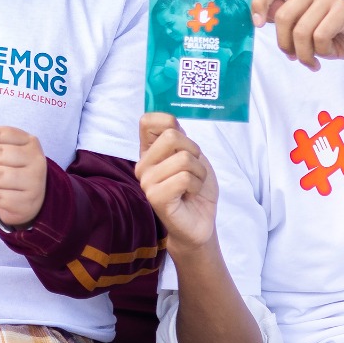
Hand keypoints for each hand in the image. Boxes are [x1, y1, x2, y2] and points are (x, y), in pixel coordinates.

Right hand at [136, 113, 218, 251]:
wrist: (200, 222)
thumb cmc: (195, 189)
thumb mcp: (191, 156)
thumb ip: (179, 138)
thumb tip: (170, 120)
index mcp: (149, 152)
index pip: (147, 121)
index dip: (169, 122)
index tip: (182, 142)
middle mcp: (143, 165)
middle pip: (171, 135)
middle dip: (194, 150)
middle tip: (193, 170)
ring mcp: (147, 182)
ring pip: (184, 158)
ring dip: (199, 172)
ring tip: (193, 185)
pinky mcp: (155, 197)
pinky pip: (184, 178)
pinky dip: (196, 185)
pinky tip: (190, 195)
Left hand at [252, 0, 343, 70]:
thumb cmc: (331, 35)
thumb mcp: (301, 27)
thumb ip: (283, 18)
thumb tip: (259, 16)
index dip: (258, 3)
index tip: (259, 24)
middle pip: (283, 16)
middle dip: (285, 44)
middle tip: (294, 56)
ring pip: (300, 31)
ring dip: (304, 54)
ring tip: (311, 60)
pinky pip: (319, 37)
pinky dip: (321, 52)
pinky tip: (328, 51)